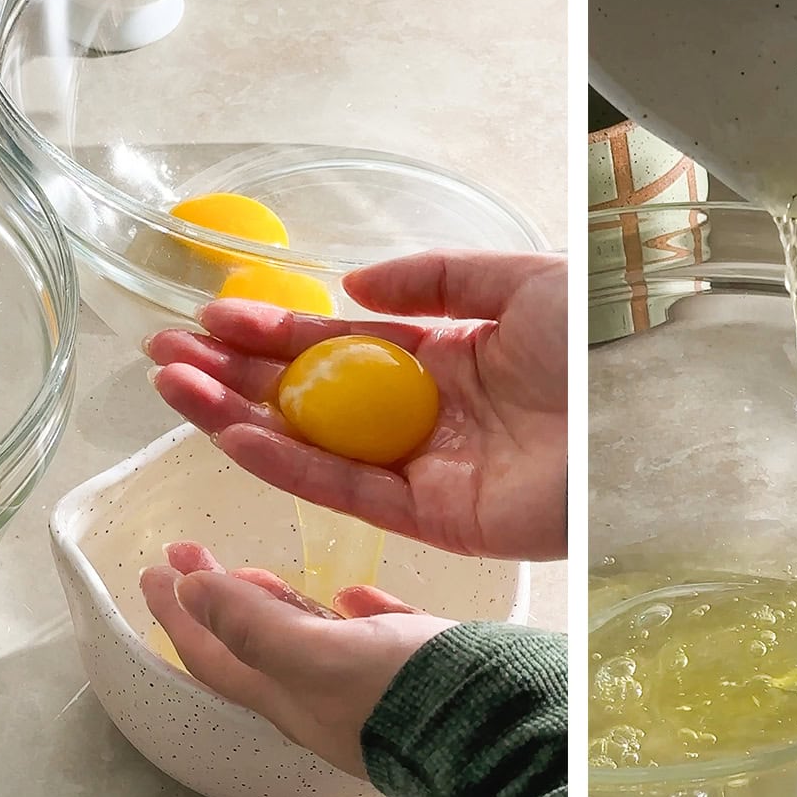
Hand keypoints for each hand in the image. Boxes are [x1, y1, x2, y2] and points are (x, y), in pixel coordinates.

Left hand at [140, 541, 452, 778]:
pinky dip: (348, 615)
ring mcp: (365, 689)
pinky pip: (368, 639)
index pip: (211, 654)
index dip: (176, 613)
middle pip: (249, 648)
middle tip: (192, 557)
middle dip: (216, 602)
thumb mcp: (316, 656)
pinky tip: (353, 597)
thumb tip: (189, 591)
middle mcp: (318, 699)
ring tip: (260, 577)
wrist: (494, 730)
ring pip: (305, 646)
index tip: (152, 570)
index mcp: (287, 697)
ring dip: (274, 609)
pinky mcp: (412, 676)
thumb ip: (252, 625)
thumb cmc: (404, 695)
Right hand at [145, 249, 566, 561]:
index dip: (275, 334)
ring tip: (172, 388)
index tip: (214, 317)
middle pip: (310, 398)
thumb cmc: (590, 347)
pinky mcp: (430, 517)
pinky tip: (231, 435)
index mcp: (443, 360)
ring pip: (311, 445)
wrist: (631, 422)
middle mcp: (421, 415)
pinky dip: (284, 464)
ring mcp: (421, 468)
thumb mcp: (516, 283)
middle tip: (165, 353)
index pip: (339, 349)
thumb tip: (354, 290)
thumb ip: (436, 279)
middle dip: (236, 376)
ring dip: (238, 418)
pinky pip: (343, 490)